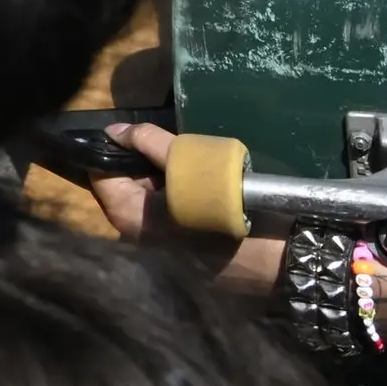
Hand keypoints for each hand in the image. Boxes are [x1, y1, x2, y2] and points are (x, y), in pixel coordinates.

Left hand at [82, 121, 285, 297]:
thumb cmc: (234, 206)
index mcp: (131, 220)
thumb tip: (114, 131)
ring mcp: (161, 248)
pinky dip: (180, 199)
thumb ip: (149, 143)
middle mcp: (138, 238)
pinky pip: (170, 217)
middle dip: (143, 166)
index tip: (139, 135)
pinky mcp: (185, 253)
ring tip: (193, 167)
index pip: (101, 176)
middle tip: (173, 149)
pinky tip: (203, 189)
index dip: (115, 151)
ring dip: (165, 182)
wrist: (285, 254)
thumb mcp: (190, 164)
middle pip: (125, 189)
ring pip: (150, 202)